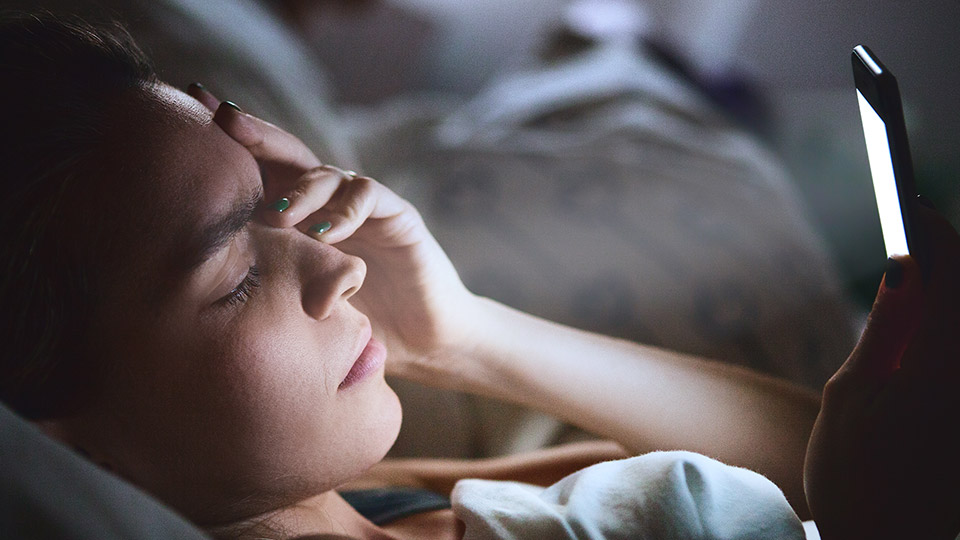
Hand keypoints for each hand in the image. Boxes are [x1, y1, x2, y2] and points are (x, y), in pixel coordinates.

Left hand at [188, 86, 481, 382]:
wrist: (424, 340)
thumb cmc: (356, 323)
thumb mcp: (297, 300)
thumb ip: (263, 280)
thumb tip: (191, 279)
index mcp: (300, 216)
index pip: (261, 170)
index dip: (229, 143)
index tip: (191, 109)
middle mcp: (329, 203)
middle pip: (289, 154)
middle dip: (255, 135)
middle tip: (223, 120)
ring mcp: (364, 206)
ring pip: (326, 174)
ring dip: (300, 190)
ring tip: (279, 216)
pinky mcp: (399, 216)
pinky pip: (368, 197)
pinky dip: (343, 212)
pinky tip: (323, 234)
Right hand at [804, 202, 959, 539]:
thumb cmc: (855, 474)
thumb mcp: (852, 394)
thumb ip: (886, 329)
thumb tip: (907, 270)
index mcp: (945, 369)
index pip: (954, 276)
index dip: (935, 232)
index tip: (912, 205)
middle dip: (946, 261)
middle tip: (914, 238)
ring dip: (946, 297)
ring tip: (915, 288)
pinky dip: (948, 328)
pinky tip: (926, 332)